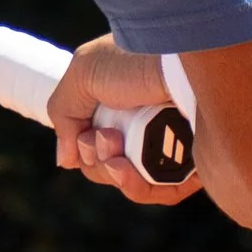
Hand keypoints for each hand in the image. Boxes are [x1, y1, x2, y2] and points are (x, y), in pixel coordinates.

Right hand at [45, 33, 200, 210]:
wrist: (178, 60)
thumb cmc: (133, 59)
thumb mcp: (83, 73)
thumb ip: (64, 113)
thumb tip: (66, 160)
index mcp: (117, 105)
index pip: (92, 147)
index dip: (85, 150)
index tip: (90, 135)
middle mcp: (140, 126)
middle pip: (107, 168)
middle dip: (98, 160)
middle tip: (109, 137)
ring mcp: (164, 146)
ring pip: (130, 184)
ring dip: (114, 174)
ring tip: (118, 152)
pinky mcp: (187, 163)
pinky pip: (161, 191)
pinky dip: (139, 187)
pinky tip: (127, 171)